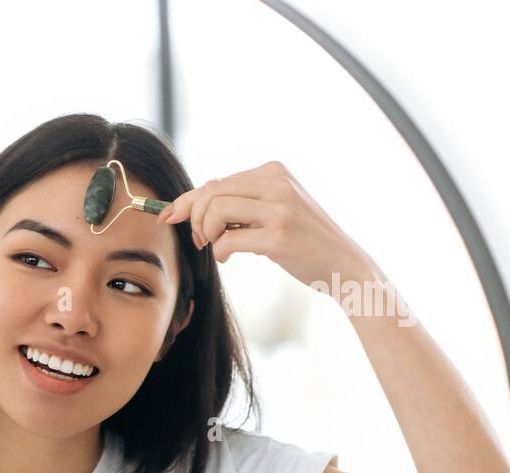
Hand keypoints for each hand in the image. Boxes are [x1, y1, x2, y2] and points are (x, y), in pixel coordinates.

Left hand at [157, 160, 376, 288]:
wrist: (342, 263)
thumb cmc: (302, 239)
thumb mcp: (275, 208)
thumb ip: (242, 199)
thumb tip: (197, 196)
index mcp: (274, 171)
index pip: (216, 181)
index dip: (186, 200)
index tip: (167, 216)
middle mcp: (278, 183)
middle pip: (210, 193)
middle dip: (194, 219)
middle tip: (200, 240)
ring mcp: (280, 209)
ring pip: (215, 211)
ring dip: (207, 234)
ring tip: (215, 246)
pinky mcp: (279, 237)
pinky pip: (227, 241)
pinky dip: (220, 252)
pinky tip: (230, 258)